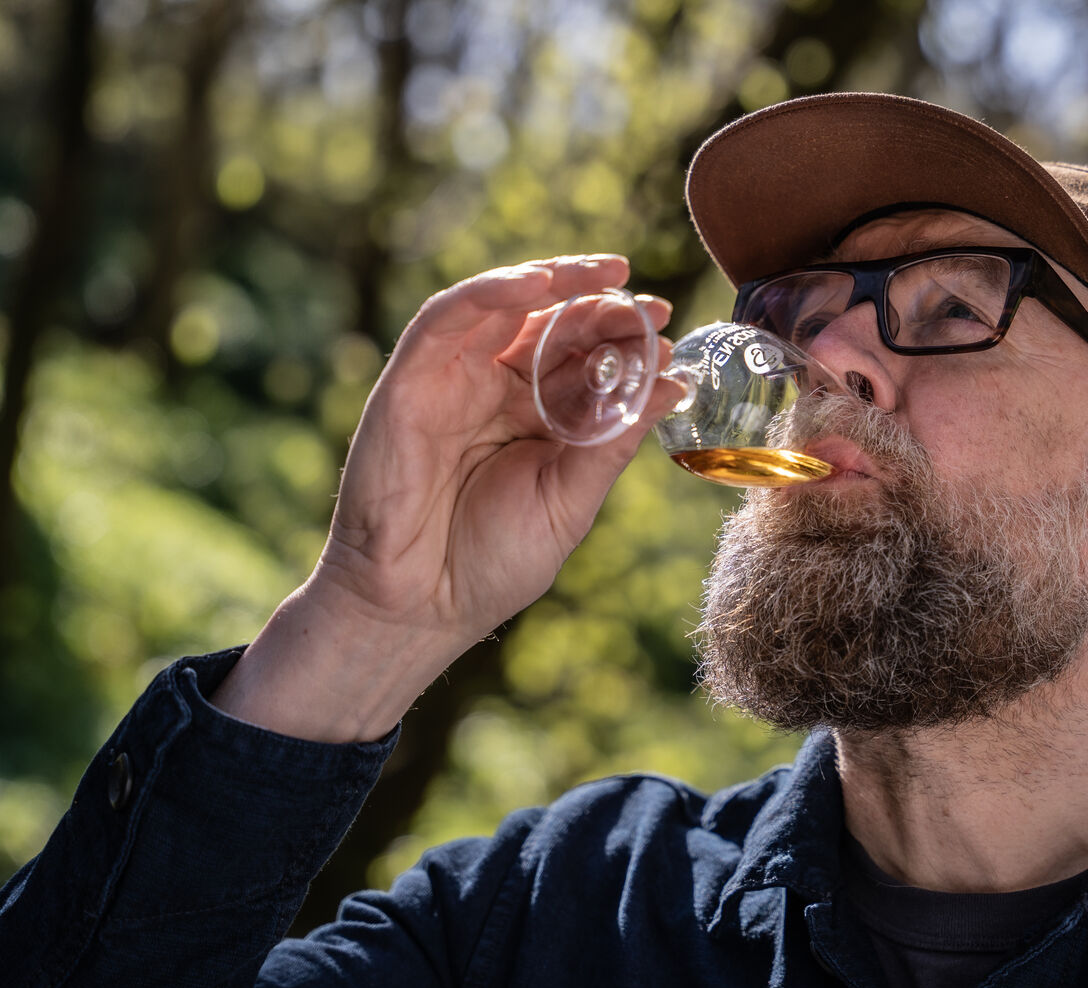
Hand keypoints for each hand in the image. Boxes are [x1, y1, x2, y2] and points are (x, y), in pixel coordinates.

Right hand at [213, 255, 675, 740]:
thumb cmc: (492, 564)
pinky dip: (491, 292)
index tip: (669, 325)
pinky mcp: (410, 380)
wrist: (418, 608)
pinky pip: (445, 318)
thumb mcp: (570, 500)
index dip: (624, 338)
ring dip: (555, 281)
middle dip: (601, 306)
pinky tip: (539, 284)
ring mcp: (452, 382)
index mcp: (537, 421)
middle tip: (649, 302)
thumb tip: (673, 385)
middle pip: (551, 327)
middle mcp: (496, 392)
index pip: (584, 361)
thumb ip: (612, 442)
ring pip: (504, 309)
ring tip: (607, 276)